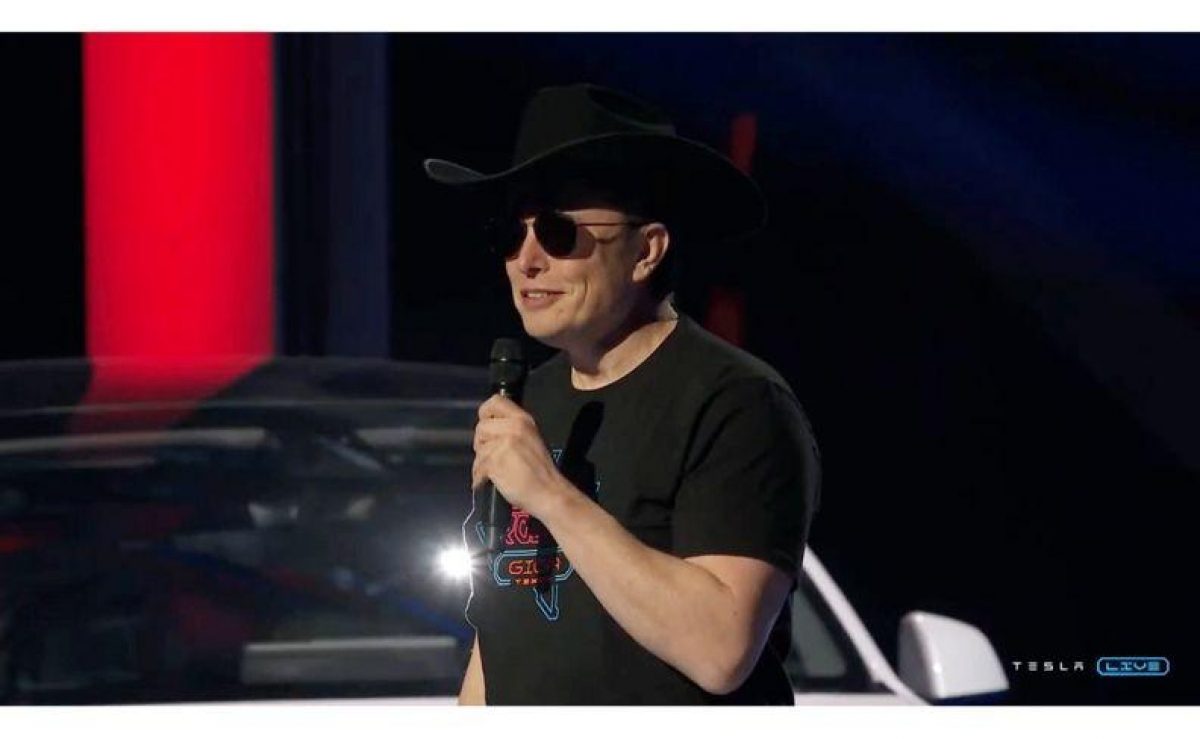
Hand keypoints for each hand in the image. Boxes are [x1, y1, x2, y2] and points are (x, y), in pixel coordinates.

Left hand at [472, 394, 566, 520]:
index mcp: (523, 420)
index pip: (496, 401)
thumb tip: (491, 429)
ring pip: (478, 449)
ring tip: (492, 471)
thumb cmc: (541, 469)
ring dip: (481, 462)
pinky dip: (480, 477)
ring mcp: (503, 444)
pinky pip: (477, 466)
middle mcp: (513, 427)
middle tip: (492, 455)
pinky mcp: (494, 461)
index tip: (488, 424)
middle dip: (482, 442)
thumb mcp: (531, 438)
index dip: (486, 412)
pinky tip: (489, 481)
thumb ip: (512, 429)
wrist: (548, 492)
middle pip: (481, 427)